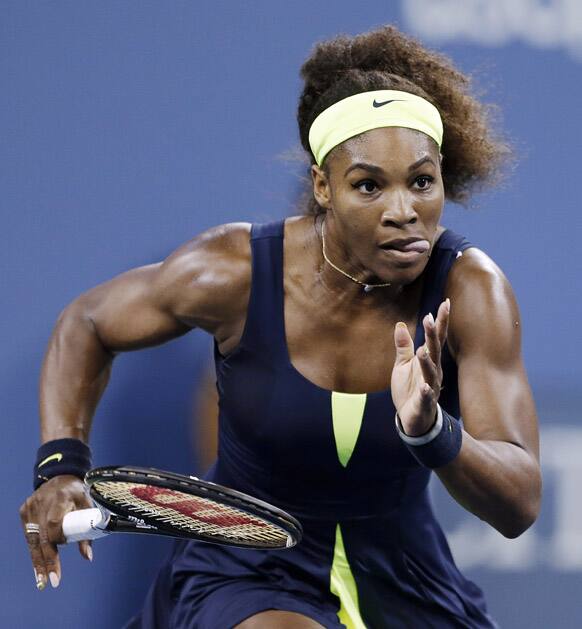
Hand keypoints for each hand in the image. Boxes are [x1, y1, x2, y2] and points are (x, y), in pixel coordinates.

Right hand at [19, 475, 93, 589]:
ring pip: (33, 539)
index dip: (58, 538)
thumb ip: (88, 527)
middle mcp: (42, 502)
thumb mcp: (87, 504)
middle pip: (42, 536)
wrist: (60, 476)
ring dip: (38, 561)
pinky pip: (29, 534)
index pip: (54, 523)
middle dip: (47, 559)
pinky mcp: (24, 511)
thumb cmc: (77, 493)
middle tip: (52, 580)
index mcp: (61, 497)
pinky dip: (34, 549)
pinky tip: (38, 566)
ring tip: (42, 580)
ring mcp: (31, 506)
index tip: (64, 547)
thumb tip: (88, 557)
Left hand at [391, 299, 449, 435]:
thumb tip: (400, 324)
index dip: (440, 321)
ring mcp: (430, 387)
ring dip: (427, 361)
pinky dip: (426, 392)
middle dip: (433, 334)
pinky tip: (424, 386)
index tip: (445, 302)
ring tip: (423, 350)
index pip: (436, 338)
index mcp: (429, 361)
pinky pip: (426, 396)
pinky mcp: (424, 403)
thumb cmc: (409, 390)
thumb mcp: (402, 365)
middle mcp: (433, 372)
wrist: (412, 419)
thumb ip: (403, 347)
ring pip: (430, 372)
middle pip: (435, 350)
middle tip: (431, 317)